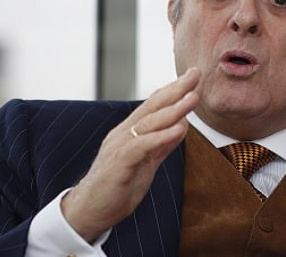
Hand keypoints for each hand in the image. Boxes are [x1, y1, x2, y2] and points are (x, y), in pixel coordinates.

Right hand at [61, 67, 200, 242]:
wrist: (89, 211)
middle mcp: (124, 133)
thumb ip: (162, 144)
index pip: (154, 105)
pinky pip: (142, 146)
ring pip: (149, 122)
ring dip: (173, 109)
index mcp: (130, 131)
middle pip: (153, 106)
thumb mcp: (146, 163)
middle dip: (176, 89)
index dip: (173, 89)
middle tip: (196, 73)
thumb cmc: (117, 187)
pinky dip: (161, 136)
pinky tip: (179, 129)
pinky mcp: (118, 163)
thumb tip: (181, 125)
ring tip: (193, 97)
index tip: (193, 75)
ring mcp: (119, 146)